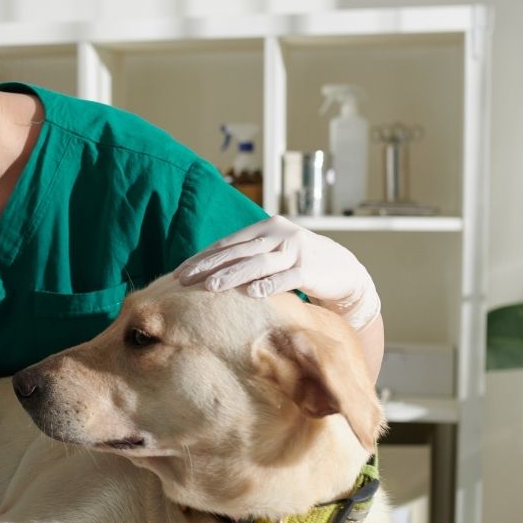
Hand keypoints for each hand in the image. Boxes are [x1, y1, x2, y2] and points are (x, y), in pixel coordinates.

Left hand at [174, 215, 380, 329]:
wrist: (343, 269)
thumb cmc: (298, 263)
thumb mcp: (271, 254)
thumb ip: (245, 257)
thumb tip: (206, 273)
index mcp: (265, 228)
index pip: (227, 243)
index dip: (202, 258)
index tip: (178, 273)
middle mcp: (279, 234)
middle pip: (237, 251)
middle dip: (208, 266)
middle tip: (184, 281)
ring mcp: (295, 250)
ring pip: (258, 263)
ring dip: (232, 275)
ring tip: (210, 287)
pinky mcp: (311, 268)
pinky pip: (287, 278)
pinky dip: (269, 285)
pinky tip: (251, 294)